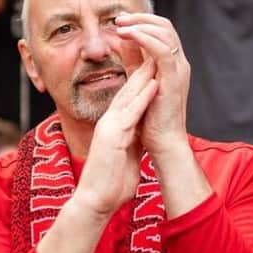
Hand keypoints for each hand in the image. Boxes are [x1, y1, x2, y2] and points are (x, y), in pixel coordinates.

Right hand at [75, 58, 157, 215]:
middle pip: (127, 90)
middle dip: (143, 69)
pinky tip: (154, 84)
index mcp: (112, 127)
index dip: (142, 80)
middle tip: (155, 50)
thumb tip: (142, 135)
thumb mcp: (125, 155)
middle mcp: (109, 122)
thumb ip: (131, 142)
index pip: (128, 98)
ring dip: (144, 76)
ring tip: (157, 58)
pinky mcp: (111, 137)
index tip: (156, 65)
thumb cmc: (110, 184)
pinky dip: (143, 97)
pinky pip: (130, 113)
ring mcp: (108, 128)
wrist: (94, 201)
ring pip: (128, 96)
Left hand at [114, 13, 189, 157]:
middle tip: (118, 19)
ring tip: (120, 25)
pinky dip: (146, 38)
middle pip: (165, 26)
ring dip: (141, 25)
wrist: (164, 143)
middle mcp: (179, 63)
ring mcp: (178, 70)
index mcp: (172, 63)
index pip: (161, 30)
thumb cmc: (151, 118)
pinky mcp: (173, 79)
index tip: (120, 21)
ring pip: (165, 33)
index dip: (142, 21)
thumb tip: (123, 40)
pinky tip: (129, 35)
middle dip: (140, 18)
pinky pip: (163, 50)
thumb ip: (134, 61)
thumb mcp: (139, 81)